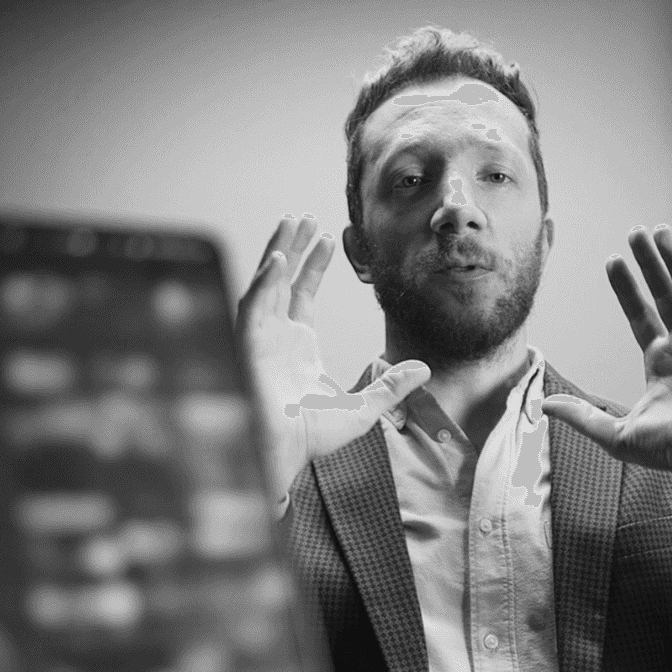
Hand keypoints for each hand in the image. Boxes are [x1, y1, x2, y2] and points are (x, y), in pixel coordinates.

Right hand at [235, 215, 429, 498]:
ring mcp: (260, 338)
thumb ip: (392, 385)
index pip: (302, 293)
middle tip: (304, 216)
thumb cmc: (314, 438)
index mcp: (297, 346)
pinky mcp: (248, 345)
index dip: (313, 264)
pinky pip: (253, 304)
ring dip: (277, 251)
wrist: (287, 455)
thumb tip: (424, 367)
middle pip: (282, 280)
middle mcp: (276, 336)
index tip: (328, 237)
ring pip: (265, 283)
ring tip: (291, 221)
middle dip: (293, 246)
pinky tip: (279, 257)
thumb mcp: (366, 407)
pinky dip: (264, 280)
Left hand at [541, 226, 671, 500]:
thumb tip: (543, 406)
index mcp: (660, 361)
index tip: (612, 262)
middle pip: (663, 294)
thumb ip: (582, 416)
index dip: (627, 289)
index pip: (640, 315)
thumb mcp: (616, 434)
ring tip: (659, 232)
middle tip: (635, 233)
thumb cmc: (671, 451)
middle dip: (648, 264)